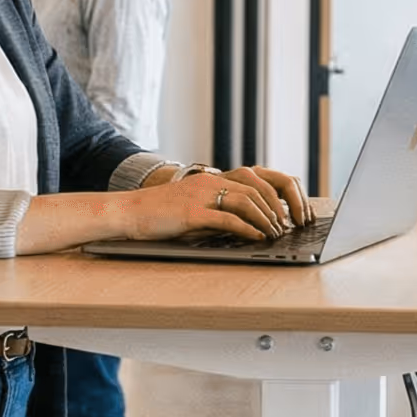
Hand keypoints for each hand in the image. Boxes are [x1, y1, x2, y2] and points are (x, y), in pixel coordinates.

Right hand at [126, 166, 309, 241]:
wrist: (128, 212)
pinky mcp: (192, 213)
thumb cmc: (160, 214)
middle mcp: (210, 182)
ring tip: (277, 233)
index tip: (288, 211)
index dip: (276, 194)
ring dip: (267, 219)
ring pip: (247, 202)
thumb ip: (217, 210)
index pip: (255, 179)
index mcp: (212, 179)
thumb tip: (245, 224)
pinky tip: (258, 237)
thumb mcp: (194, 207)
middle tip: (288, 226)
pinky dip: (248, 229)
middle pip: (257, 188)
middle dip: (278, 207)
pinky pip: (227, 218)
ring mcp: (201, 196)